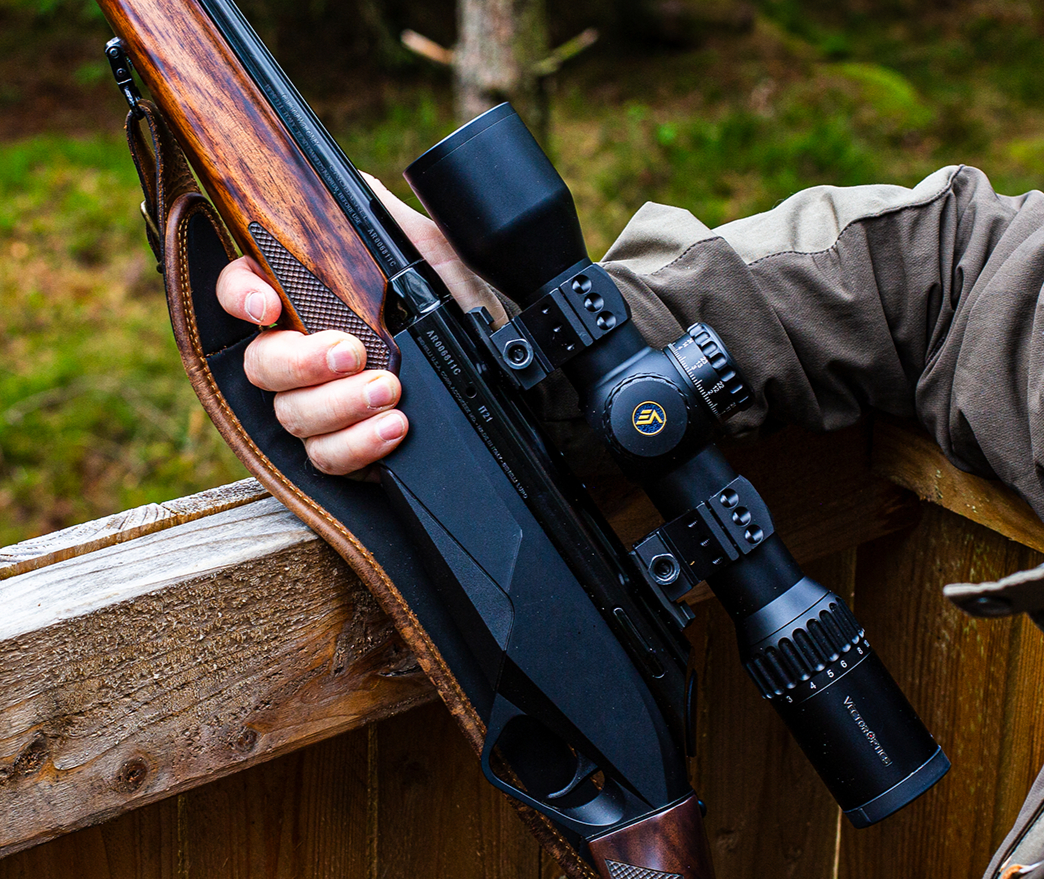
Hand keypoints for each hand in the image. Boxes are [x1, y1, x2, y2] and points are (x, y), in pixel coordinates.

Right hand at [216, 174, 504, 476]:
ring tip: (388, 391)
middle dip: (300, 360)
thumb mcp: (433, 253)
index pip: (245, 289)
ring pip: (291, 416)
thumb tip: (352, 185)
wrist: (517, 372)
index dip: (240, 294)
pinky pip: (328, 459)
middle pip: (260, 364)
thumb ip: (386, 221)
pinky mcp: (349, 450)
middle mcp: (308, 355)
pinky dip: (357, 446)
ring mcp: (325, 406)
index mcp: (314, 300)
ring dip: (336, 405)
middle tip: (351, 352)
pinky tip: (394, 428)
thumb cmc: (468, 305)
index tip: (268, 305)